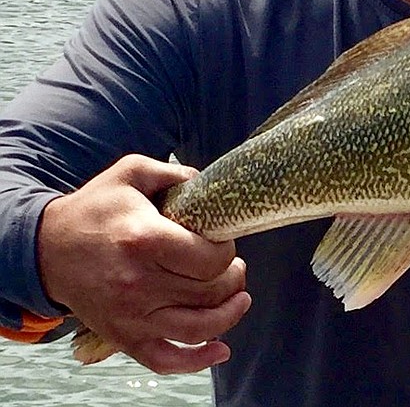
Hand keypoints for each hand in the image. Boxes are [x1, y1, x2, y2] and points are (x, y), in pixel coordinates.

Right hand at [37, 154, 251, 373]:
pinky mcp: (122, 336)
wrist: (46, 249)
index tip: (223, 241)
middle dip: (233, 277)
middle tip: (234, 265)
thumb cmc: (94, 209)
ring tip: (240, 297)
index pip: (210, 259)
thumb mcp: (131, 173)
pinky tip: (221, 349)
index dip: (228, 250)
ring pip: (198, 327)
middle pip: (209, 292)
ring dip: (229, 314)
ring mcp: (130, 315)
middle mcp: (138, 283)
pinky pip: (164, 360)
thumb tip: (207, 183)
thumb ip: (174, 172)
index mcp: (144, 240)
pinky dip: (196, 361)